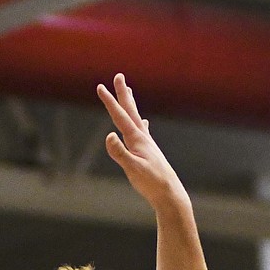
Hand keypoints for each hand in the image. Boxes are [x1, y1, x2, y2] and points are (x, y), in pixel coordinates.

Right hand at [97, 74, 188, 210]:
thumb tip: (108, 135)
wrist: (169, 193)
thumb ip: (120, 153)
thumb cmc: (151, 183)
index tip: (100, 87)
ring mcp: (147, 143)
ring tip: (128, 91)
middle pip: (130, 110)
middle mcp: (143, 137)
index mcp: (137, 139)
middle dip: (122, 94)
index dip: (109, 101)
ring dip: (131, 104)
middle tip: (119, 76)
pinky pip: (142, 131)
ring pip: (136, 118)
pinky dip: (141, 123)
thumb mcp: (133, 169)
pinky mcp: (149, 151)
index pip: (119, 116)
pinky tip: (144, 122)